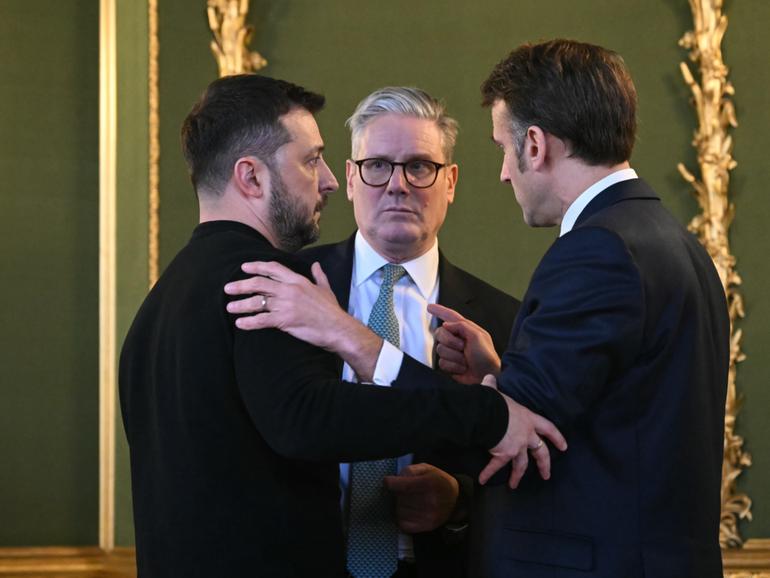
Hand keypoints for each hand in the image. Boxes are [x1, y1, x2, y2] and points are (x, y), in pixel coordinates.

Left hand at [224, 261, 381, 379]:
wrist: (337, 328)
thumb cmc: (332, 311)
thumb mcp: (326, 289)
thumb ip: (319, 276)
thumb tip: (316, 265)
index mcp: (298, 281)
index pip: (273, 268)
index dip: (257, 267)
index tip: (244, 267)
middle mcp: (290, 290)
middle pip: (259, 283)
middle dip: (241, 285)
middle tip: (228, 288)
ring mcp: (286, 305)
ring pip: (257, 302)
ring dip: (241, 304)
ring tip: (230, 307)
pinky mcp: (285, 320)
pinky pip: (262, 320)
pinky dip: (249, 322)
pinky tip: (240, 324)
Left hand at [384, 463, 458, 533]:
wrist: (456, 500)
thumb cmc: (438, 481)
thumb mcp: (426, 468)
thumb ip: (410, 470)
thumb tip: (393, 479)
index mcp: (429, 483)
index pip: (403, 485)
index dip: (391, 483)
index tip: (388, 481)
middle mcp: (430, 501)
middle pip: (400, 498)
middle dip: (397, 493)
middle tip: (403, 490)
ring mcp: (428, 516)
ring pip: (400, 511)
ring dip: (400, 505)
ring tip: (408, 500)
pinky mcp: (426, 526)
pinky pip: (403, 523)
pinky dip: (402, 516)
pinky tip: (409, 510)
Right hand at [429, 303, 500, 383]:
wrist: (487, 375)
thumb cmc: (486, 356)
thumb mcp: (477, 336)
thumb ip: (461, 326)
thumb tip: (446, 325)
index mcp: (465, 329)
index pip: (450, 316)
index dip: (440, 311)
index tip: (429, 307)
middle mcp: (457, 338)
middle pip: (440, 333)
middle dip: (450, 341)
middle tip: (463, 347)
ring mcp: (452, 352)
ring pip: (440, 349)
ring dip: (454, 356)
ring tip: (466, 360)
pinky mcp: (449, 364)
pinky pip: (442, 362)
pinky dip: (454, 366)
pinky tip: (462, 368)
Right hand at [479, 375, 567, 488]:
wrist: (489, 414)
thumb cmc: (496, 402)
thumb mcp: (497, 393)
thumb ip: (494, 387)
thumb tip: (489, 378)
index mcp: (529, 419)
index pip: (548, 428)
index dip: (557, 438)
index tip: (564, 447)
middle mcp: (526, 435)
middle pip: (540, 452)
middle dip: (544, 464)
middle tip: (546, 475)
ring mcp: (516, 447)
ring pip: (521, 465)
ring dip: (517, 475)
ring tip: (514, 485)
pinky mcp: (503, 454)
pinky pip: (495, 466)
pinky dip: (488, 473)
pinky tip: (482, 480)